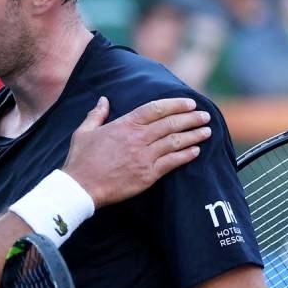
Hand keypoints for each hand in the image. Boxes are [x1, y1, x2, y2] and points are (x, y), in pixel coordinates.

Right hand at [63, 97, 210, 206]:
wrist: (81, 187)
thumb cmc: (80, 160)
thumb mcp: (84, 132)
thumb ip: (96, 115)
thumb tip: (103, 100)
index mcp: (125, 125)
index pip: (156, 109)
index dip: (176, 104)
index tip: (190, 103)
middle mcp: (138, 138)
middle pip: (171, 123)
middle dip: (191, 118)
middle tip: (204, 115)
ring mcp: (144, 157)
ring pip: (175, 142)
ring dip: (194, 135)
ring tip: (206, 131)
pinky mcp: (148, 175)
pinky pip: (172, 162)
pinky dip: (186, 155)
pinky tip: (196, 151)